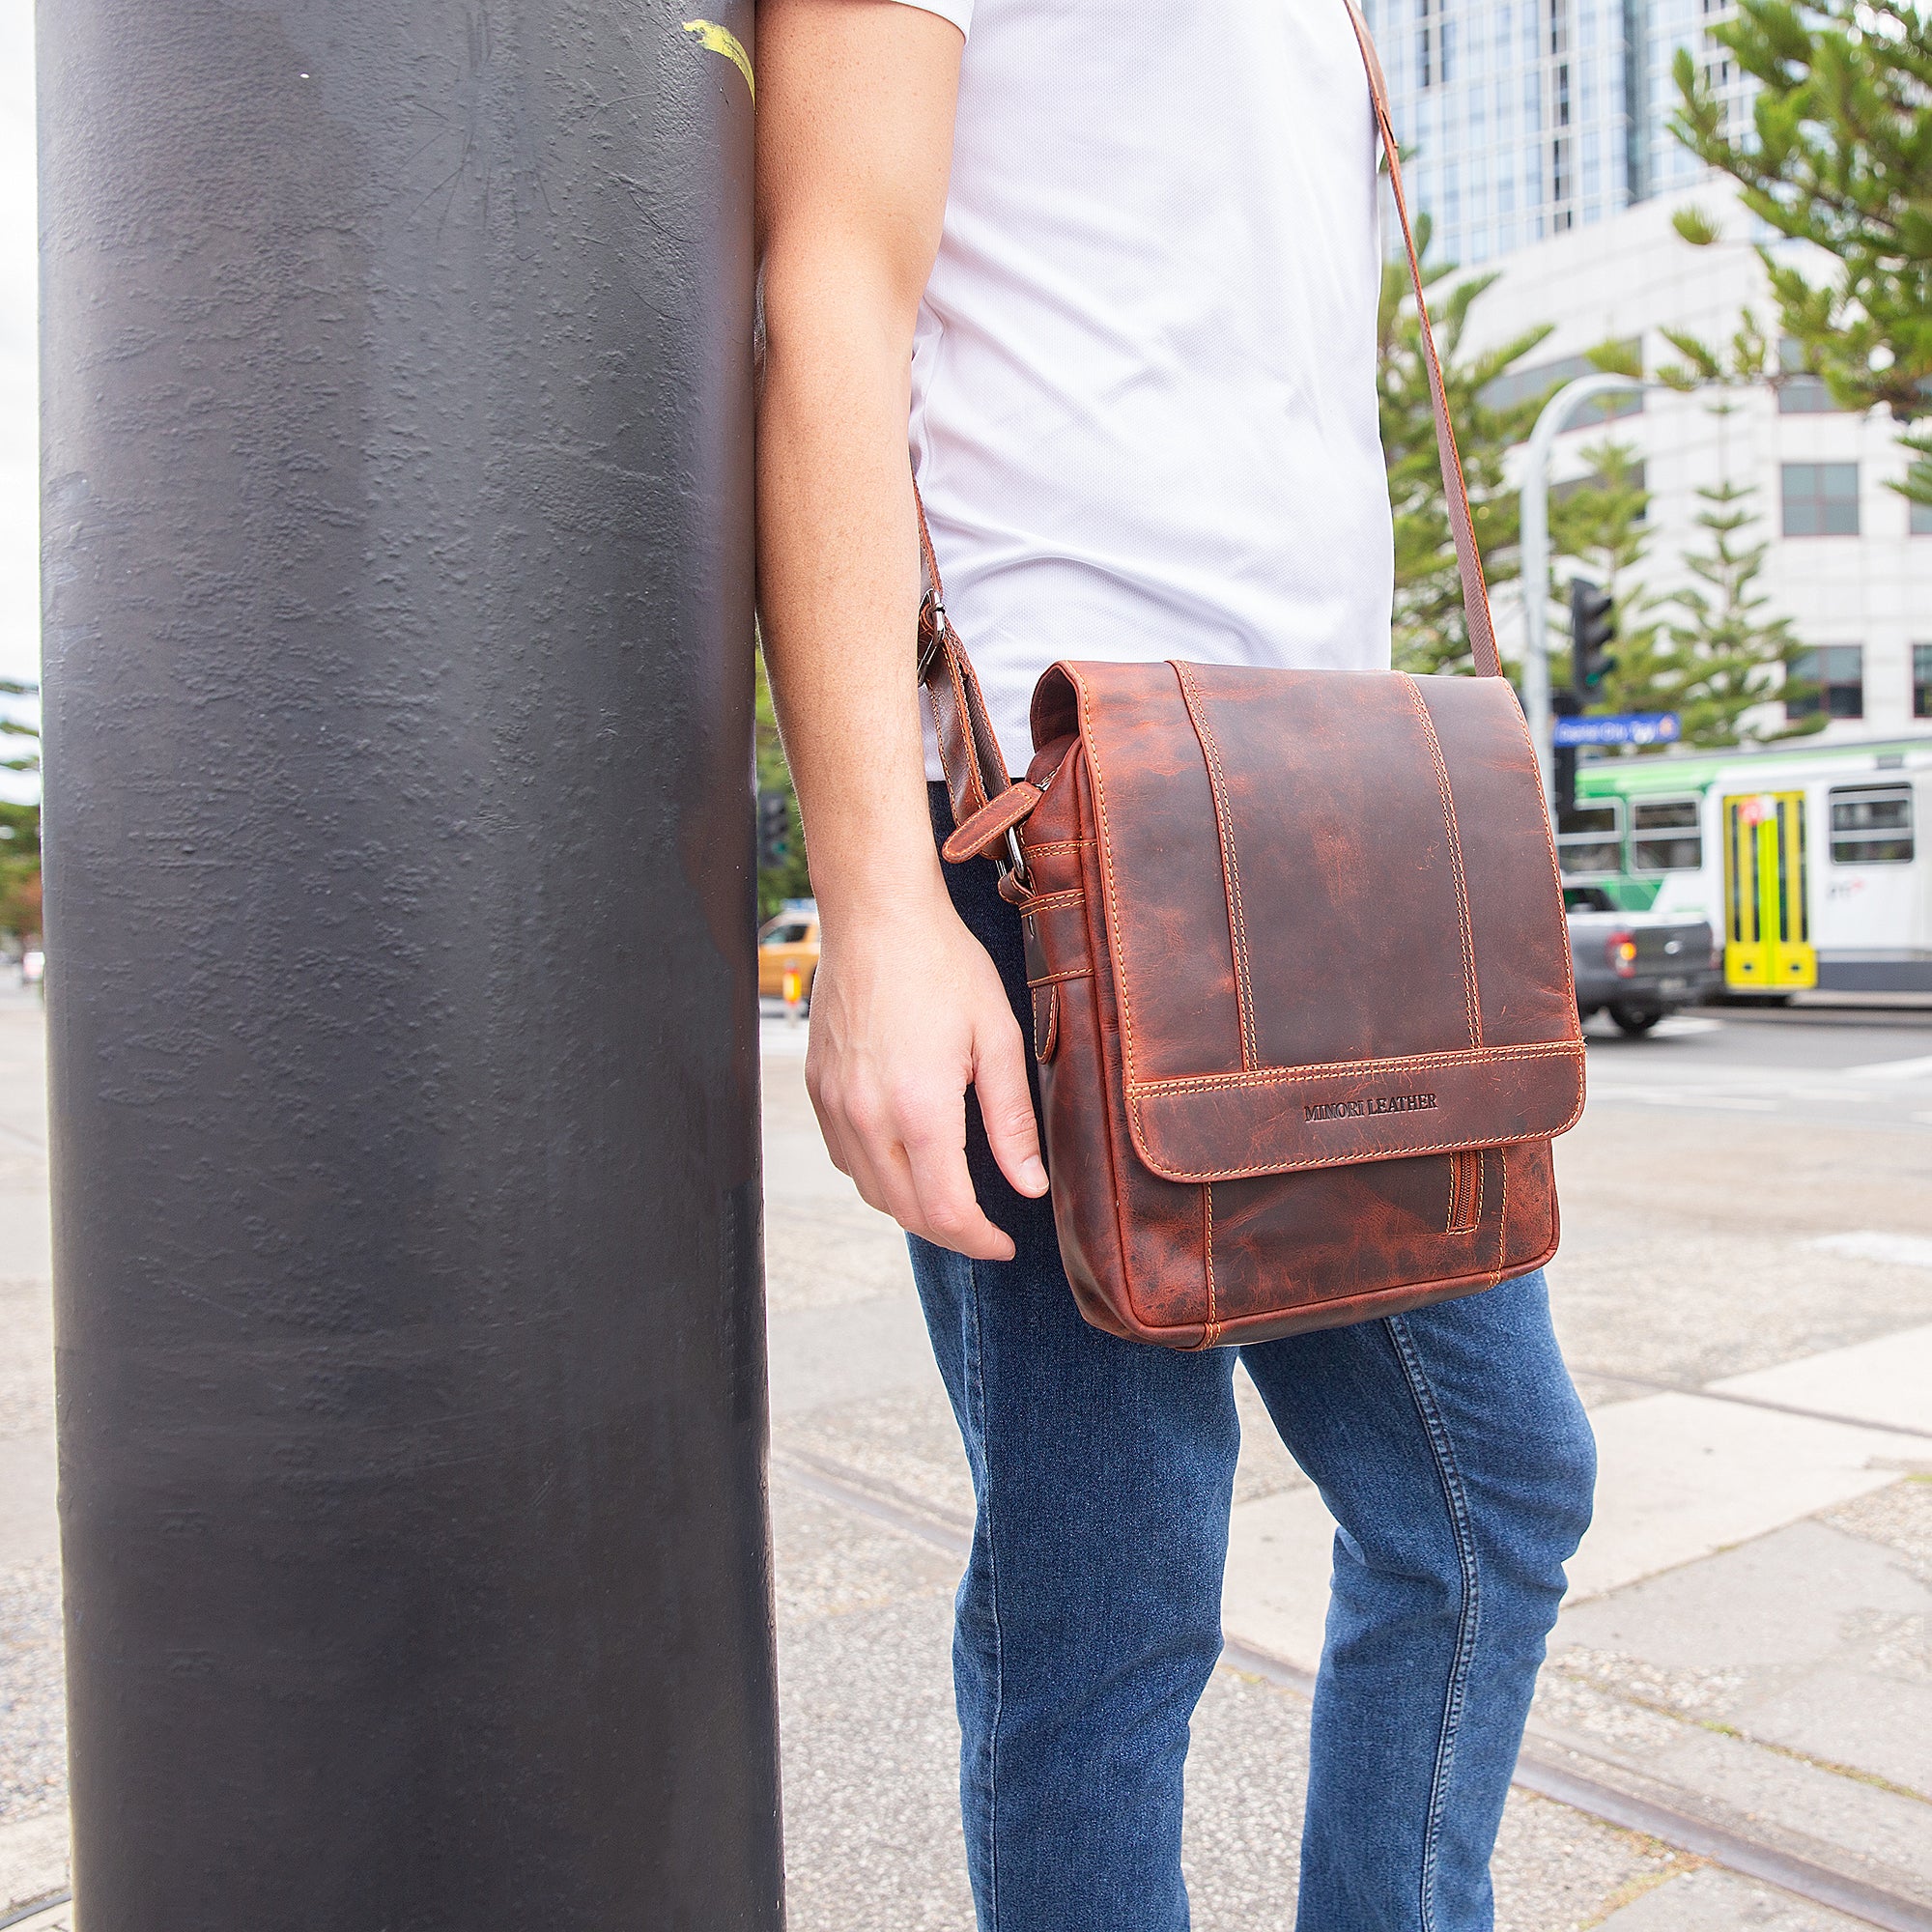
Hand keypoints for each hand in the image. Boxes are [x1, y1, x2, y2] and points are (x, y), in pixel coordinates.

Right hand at [805, 886, 1047, 1260]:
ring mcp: (835, 1104)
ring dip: (912, 1208)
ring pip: (871, 1192)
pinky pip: (846, 1158)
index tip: (1004, 1244)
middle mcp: (867, 1115)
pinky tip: (907, 1159)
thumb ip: (1012, 1121)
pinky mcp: (818, 1089)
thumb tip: (1029, 1185)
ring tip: (951, 1198)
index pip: (946, 1211)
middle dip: (950, 1232)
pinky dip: (878, 1175)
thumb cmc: (943, 966)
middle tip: (985, 1228)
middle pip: (905, 1212)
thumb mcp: (998, 1039)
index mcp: (919, 1108)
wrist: (876, 916)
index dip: (979, 1240)